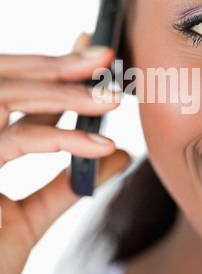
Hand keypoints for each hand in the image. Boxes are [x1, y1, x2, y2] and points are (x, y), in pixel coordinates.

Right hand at [0, 34, 130, 273]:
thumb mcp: (29, 219)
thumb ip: (67, 184)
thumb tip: (119, 153)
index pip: (13, 92)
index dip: (50, 69)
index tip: (89, 55)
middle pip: (5, 81)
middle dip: (56, 65)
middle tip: (104, 54)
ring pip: (7, 97)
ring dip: (63, 93)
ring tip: (110, 95)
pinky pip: (15, 140)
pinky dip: (60, 139)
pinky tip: (100, 143)